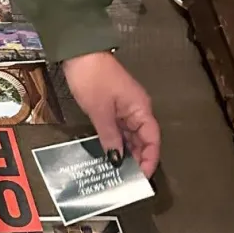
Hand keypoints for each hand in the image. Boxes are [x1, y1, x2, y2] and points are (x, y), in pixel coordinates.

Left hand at [61, 51, 160, 177]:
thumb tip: (117, 159)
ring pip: (130, 135)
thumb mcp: (100, 111)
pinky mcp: (112, 106)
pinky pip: (119, 128)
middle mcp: (137, 109)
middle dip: (137, 159)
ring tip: (117, 173)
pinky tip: (109, 154)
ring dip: (126, 152)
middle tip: (126, 180)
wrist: (80, 52)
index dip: (150, 159)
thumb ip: (110, 136)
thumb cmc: (93, 78)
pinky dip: (116, 142)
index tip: (142, 178)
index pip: (153, 139)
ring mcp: (125, 107)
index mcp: (141, 109)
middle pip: (143, 139)